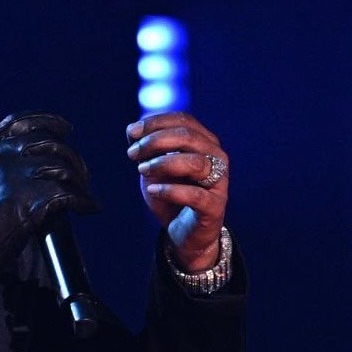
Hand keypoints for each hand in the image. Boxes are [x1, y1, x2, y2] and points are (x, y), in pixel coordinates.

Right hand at [0, 111, 97, 279]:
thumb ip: (1, 169)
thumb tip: (37, 171)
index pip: (21, 123)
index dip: (49, 121)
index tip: (66, 128)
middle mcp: (2, 159)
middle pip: (50, 144)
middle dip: (73, 159)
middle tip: (82, 175)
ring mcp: (15, 178)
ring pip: (62, 169)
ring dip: (81, 182)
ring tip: (86, 194)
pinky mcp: (28, 201)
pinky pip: (67, 195)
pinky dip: (83, 200)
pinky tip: (89, 207)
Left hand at [126, 111, 228, 270]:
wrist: (183, 231)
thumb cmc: (171, 193)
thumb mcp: (155, 166)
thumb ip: (147, 147)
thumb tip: (133, 130)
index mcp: (204, 142)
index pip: (183, 120)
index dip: (155, 123)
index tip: (132, 134)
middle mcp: (216, 157)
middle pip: (188, 136)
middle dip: (154, 141)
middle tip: (132, 154)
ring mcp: (218, 182)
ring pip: (194, 162)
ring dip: (162, 163)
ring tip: (142, 170)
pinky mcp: (214, 207)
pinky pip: (195, 195)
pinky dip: (170, 190)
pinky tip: (153, 190)